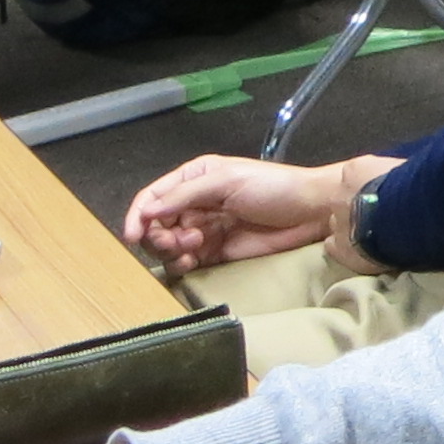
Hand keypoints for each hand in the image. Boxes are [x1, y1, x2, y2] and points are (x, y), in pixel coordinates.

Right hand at [121, 150, 360, 271]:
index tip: (133, 235)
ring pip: (167, 246)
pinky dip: (181, 264)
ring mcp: (204, 229)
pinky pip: (185, 262)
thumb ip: (184, 195)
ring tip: (193, 247)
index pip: (153, 196)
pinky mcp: (215, 253)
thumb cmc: (273, 187)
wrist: (310, 212)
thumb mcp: (227, 181)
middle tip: (179, 240)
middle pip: (156, 225)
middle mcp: (194, 203)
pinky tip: (192, 261)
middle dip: (158, 235)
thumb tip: (146, 211)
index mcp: (194, 178)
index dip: (138, 215)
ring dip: (171, 250)